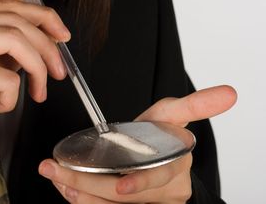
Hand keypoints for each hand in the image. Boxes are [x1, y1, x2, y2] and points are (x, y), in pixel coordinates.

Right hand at [0, 0, 70, 183]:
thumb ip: (4, 54)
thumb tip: (40, 42)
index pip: (6, 7)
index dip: (42, 18)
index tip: (61, 36)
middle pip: (15, 19)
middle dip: (47, 46)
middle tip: (59, 71)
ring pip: (15, 39)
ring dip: (37, 69)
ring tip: (37, 93)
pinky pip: (6, 77)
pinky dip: (11, 97)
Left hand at [39, 85, 236, 202]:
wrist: (155, 156)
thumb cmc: (160, 135)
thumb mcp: (173, 115)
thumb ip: (195, 105)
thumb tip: (229, 93)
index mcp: (174, 166)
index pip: (159, 177)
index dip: (140, 183)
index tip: (121, 185)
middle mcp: (164, 191)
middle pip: (124, 196)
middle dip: (87, 185)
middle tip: (56, 171)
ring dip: (80, 196)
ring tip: (57, 179)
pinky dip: (83, 202)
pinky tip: (67, 189)